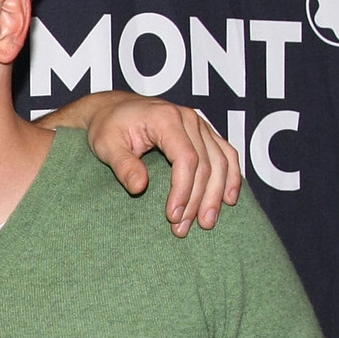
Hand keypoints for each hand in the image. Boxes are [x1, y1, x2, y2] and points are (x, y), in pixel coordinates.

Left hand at [85, 96, 242, 235]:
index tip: (172, 216)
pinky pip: (226, 154)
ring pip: (221, 161)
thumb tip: (139, 187)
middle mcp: (189, 118)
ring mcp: (200, 124)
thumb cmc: (108, 126)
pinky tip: (229, 200)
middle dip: (197, 200)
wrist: (114, 108)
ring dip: (216, 195)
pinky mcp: (204, 132)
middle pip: (206, 164)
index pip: (186, 158)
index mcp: (166, 118)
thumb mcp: (106, 145)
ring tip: (206, 223)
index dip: (183, 190)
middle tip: (183, 229)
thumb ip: (123, 165)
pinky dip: (231, 177)